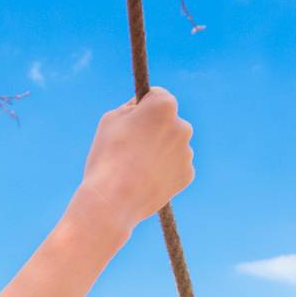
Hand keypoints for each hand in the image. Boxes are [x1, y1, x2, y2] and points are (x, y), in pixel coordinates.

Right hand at [77, 86, 194, 234]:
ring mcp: (187, 152)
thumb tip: (141, 109)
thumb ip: (130, 108)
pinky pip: (174, 167)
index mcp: (164, 106)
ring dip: (158, 151)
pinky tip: (145, 179)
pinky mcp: (188, 174)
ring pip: (171, 145)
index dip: (140, 108)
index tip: (129, 122)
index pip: (156, 96)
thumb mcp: (109, 119)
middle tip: (130, 147)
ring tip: (134, 167)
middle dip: (153, 129)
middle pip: (167, 122)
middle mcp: (183, 125)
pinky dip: (163, 171)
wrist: (113, 200)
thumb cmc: (108, 156)